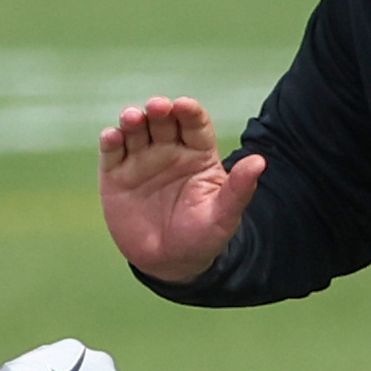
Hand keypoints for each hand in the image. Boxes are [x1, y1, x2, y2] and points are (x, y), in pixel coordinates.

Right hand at [99, 96, 264, 281]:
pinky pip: (112, 152)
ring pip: (135, 130)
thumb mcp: (224, 216)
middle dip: (159, 110)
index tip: (184, 106)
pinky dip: (110, 140)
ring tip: (132, 118)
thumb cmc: (202, 237)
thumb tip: (260, 162)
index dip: (189, 112)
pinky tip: (112, 136)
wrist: (170, 263)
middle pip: (162, 121)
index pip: (194, 124)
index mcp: (197, 153)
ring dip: (132, 119)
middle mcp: (168, 150)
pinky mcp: (115, 175)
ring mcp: (140, 160)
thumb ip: (239, 189)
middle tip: (157, 107)